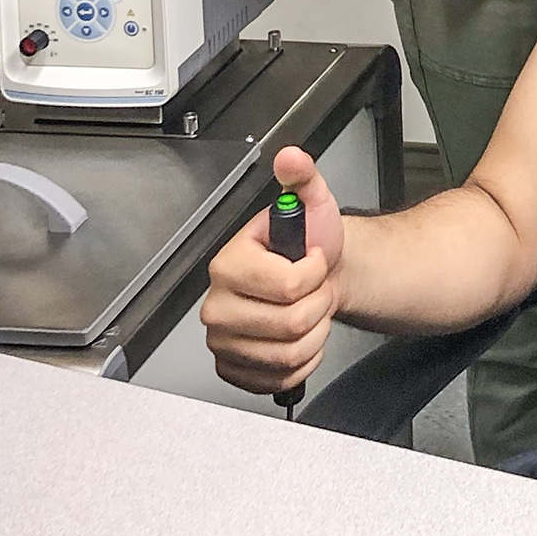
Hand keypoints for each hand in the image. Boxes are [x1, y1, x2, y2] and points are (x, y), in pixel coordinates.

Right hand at [201, 147, 343, 394]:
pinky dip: (304, 361)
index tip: (315, 258)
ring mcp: (223, 342)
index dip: (316, 272)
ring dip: (315, 333)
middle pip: (290, 323)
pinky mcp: (235, 370)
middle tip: (314, 288)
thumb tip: (290, 157)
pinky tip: (301, 336)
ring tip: (310, 310)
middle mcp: (217, 305)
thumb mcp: (312, 204)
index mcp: (229, 264)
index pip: (288, 285)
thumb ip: (302, 179)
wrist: (316, 279)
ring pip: (289, 353)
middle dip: (318, 304)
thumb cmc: (310, 245)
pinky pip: (281, 378)